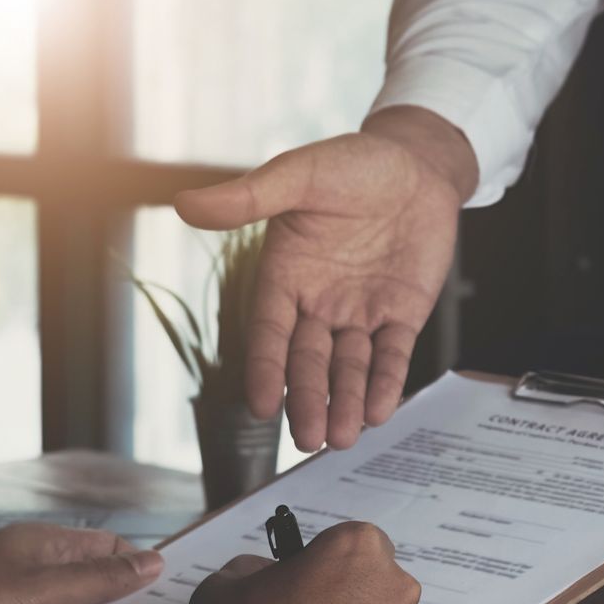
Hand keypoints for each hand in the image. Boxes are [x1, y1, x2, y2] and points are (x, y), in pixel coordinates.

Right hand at [174, 106, 478, 451]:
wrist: (418, 165)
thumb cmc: (354, 165)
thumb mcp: (301, 175)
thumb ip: (250, 196)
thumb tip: (184, 204)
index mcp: (286, 275)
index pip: (270, 330)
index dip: (265, 366)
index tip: (261, 402)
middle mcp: (318, 303)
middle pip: (308, 361)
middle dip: (307, 400)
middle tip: (307, 439)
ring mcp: (360, 312)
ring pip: (348, 368)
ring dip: (344, 402)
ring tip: (342, 437)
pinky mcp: (401, 315)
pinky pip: (391, 356)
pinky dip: (385, 383)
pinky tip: (379, 410)